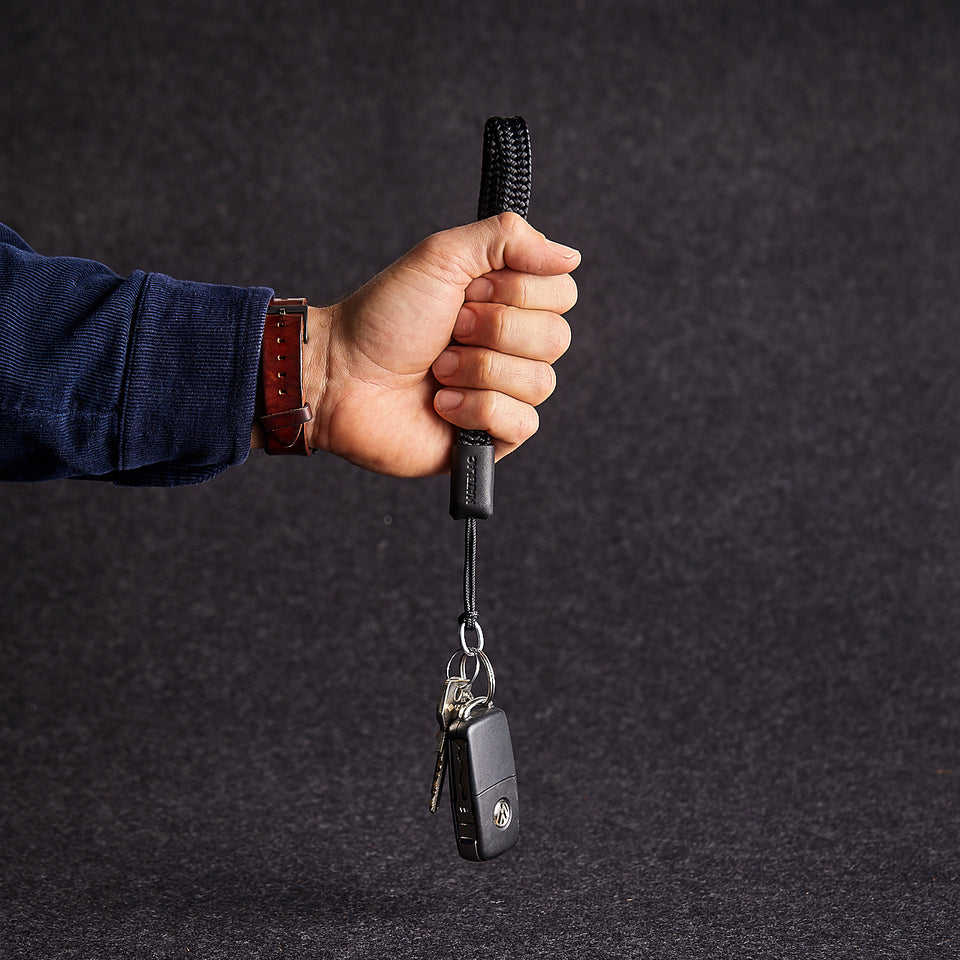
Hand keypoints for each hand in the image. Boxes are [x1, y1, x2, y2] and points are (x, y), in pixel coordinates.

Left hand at [302, 212, 578, 476]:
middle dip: (494, 331)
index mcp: (506, 302)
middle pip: (556, 338)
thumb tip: (571, 256)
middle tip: (448, 331)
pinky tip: (443, 405)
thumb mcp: (443, 255)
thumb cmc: (383, 317)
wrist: (340, 375)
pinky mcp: (492, 437)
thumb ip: (508, 238)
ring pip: (541, 382)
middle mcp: (511, 347)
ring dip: (479, 371)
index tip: (467, 293)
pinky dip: (477, 409)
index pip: (561, 293)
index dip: (517, 292)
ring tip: (437, 370)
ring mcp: (503, 393)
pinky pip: (522, 423)